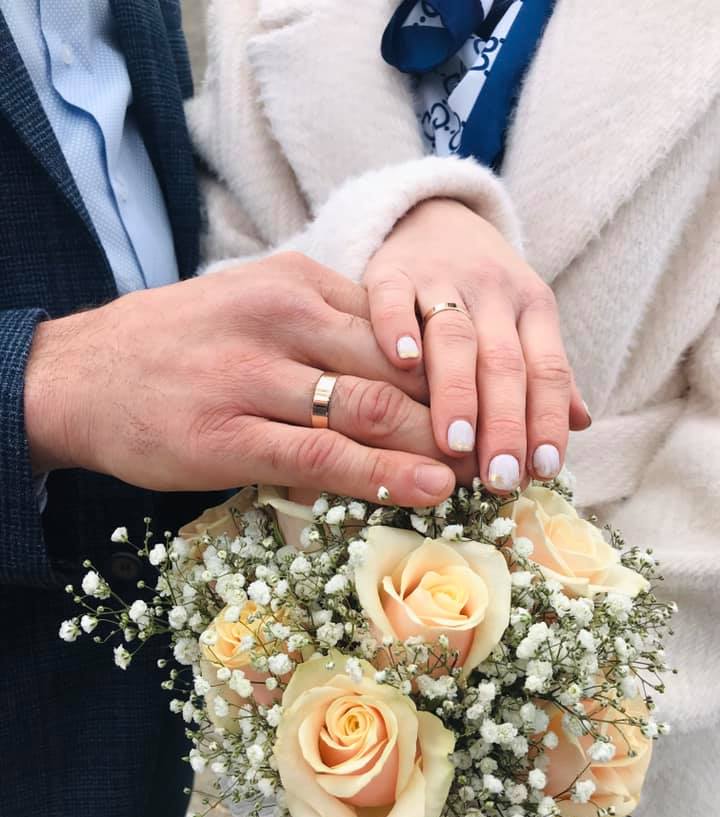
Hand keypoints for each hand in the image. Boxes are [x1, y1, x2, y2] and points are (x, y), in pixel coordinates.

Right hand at [24, 253, 466, 505]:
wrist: (79, 375)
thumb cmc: (175, 346)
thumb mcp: (251, 309)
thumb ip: (321, 335)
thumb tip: (391, 384)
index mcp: (294, 282)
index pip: (397, 324)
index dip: (452, 368)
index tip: (492, 401)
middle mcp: (280, 319)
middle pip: (396, 366)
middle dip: (458, 410)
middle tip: (504, 446)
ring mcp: (253, 377)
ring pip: (369, 410)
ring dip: (436, 446)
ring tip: (482, 475)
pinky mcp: (227, 435)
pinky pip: (322, 455)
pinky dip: (382, 474)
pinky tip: (427, 490)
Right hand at [364, 198, 590, 492]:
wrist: (432, 218)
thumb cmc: (480, 290)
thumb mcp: (523, 321)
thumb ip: (546, 372)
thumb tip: (583, 424)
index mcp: (533, 306)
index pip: (548, 368)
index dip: (547, 419)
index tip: (543, 470)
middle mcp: (494, 292)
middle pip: (504, 361)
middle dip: (504, 422)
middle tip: (498, 476)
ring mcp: (441, 278)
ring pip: (455, 337)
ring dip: (457, 392)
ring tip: (455, 444)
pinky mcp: (392, 271)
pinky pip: (394, 298)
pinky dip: (397, 328)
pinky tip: (402, 364)